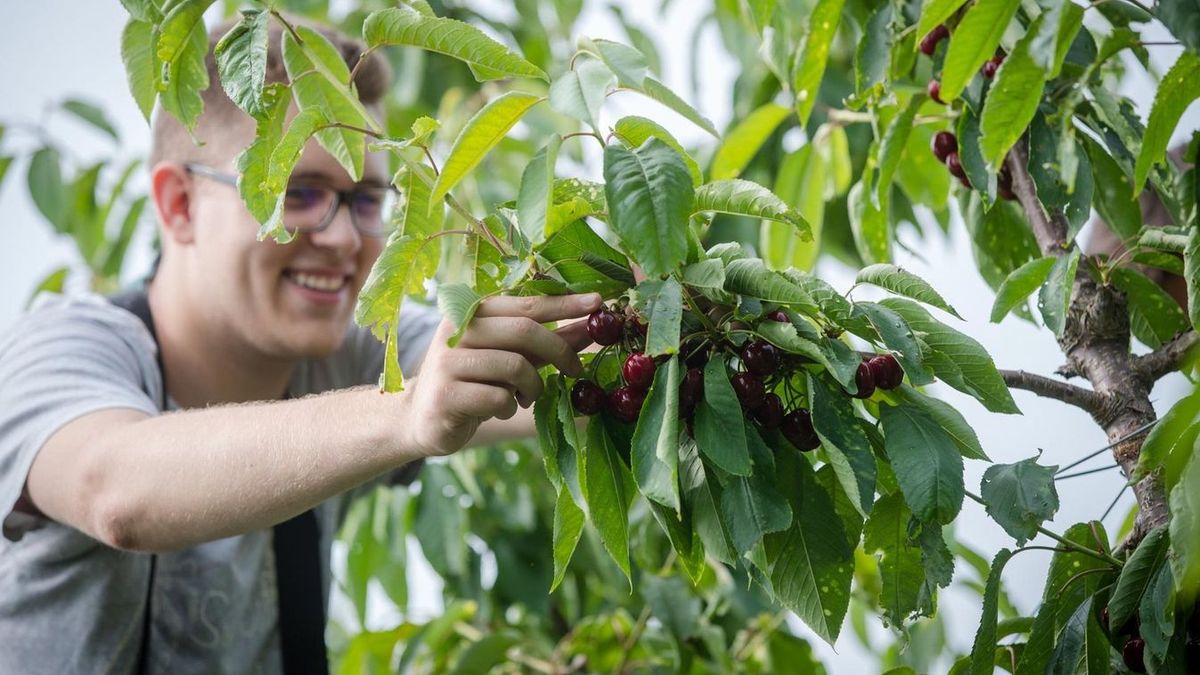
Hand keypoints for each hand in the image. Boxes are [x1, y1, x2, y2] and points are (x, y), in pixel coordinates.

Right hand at [402, 292, 602, 455]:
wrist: (423, 417)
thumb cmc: (476, 381)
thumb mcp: (511, 356)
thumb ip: (547, 341)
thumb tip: (592, 326)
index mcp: (473, 311)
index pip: (527, 303)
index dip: (565, 303)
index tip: (599, 303)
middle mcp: (458, 330)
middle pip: (524, 331)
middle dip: (559, 350)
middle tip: (576, 369)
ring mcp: (448, 362)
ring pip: (515, 366)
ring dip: (532, 387)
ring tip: (525, 396)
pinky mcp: (446, 395)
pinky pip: (499, 398)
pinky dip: (509, 406)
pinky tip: (500, 408)